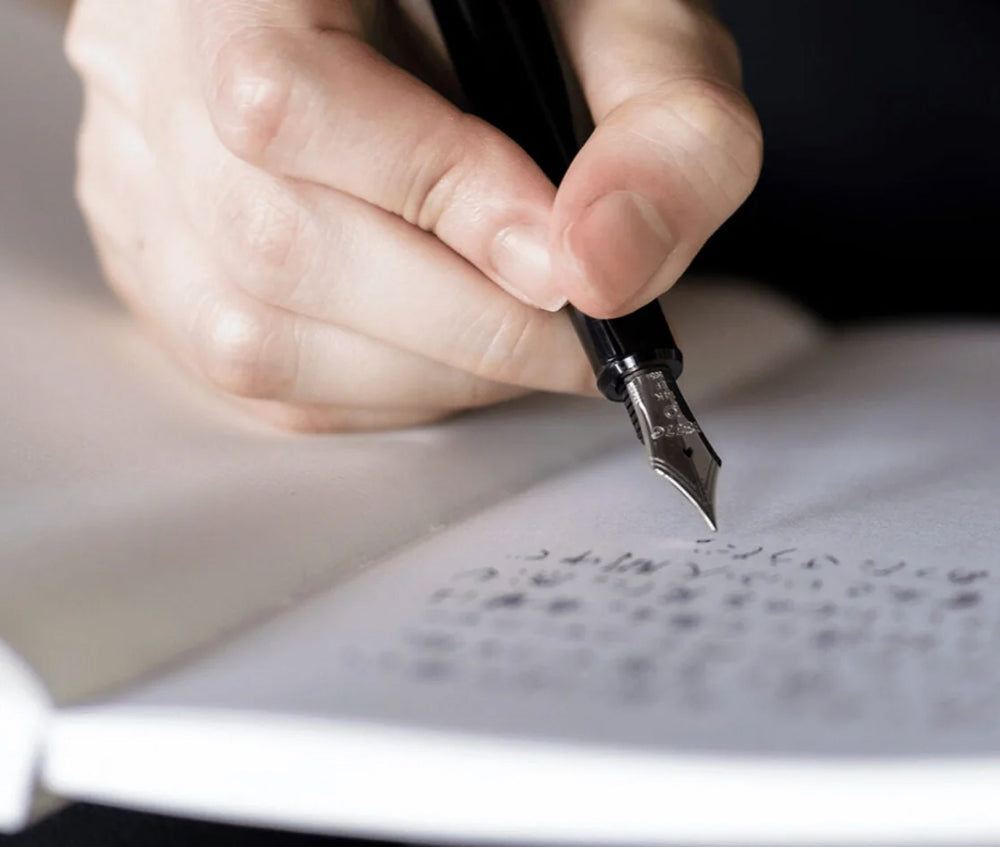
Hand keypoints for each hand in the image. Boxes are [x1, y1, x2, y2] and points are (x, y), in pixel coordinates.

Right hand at [66, 0, 760, 430]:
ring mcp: (144, 182)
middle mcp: (161, 73)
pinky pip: (251, 380)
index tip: (560, 265)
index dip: (433, 194)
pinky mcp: (161, 271)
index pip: (285, 97)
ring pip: (253, 337)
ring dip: (422, 372)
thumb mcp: (624, 32)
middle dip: (460, 324)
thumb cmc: (525, 21)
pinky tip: (440, 352)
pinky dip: (375, 391)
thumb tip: (606, 273)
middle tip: (570, 340)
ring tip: (513, 344)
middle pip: (275, 243)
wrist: (432, 34)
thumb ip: (658, 131)